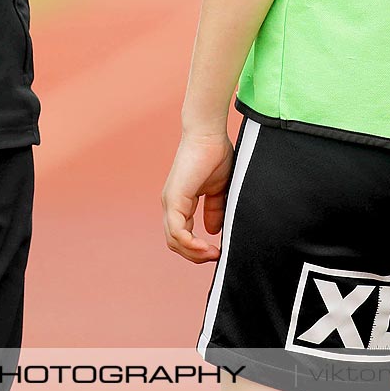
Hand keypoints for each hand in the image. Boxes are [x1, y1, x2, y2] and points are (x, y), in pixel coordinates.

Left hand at [162, 129, 232, 262]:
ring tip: (214, 254)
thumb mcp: (218, 189)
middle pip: (176, 242)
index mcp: (181, 202)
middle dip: (196, 255)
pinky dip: (191, 244)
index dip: (199, 248)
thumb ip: (215, 209)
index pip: (182, 235)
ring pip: (174, 241)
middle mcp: (171, 204)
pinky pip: (177, 231)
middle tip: (217, 256)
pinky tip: (207, 247)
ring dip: (194, 253)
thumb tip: (214, 231)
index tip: (219, 252)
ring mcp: (170, 202)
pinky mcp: (174, 198)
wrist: (209, 134)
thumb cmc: (215, 155)